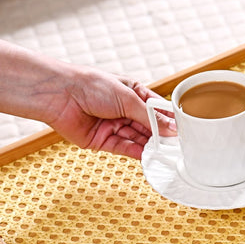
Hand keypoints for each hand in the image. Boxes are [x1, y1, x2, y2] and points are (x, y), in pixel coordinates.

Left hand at [46, 69, 175, 158]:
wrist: (60, 95)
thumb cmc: (91, 86)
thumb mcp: (127, 98)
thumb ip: (149, 116)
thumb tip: (171, 128)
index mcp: (132, 93)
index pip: (156, 109)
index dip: (169, 119)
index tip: (184, 130)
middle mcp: (124, 110)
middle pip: (148, 126)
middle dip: (162, 135)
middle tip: (178, 146)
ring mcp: (114, 126)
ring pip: (138, 139)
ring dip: (151, 146)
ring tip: (166, 154)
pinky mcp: (103, 141)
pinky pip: (124, 148)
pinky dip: (137, 153)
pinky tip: (149, 157)